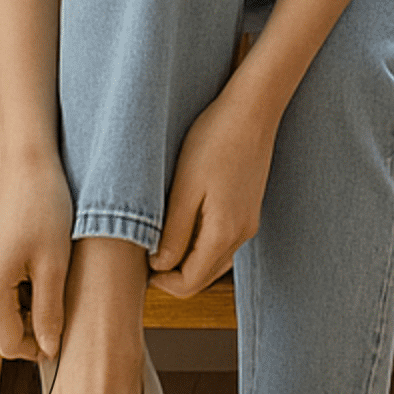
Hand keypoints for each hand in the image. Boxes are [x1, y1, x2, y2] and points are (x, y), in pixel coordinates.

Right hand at [0, 154, 74, 360]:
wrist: (28, 164)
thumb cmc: (44, 206)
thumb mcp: (54, 264)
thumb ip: (50, 311)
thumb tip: (49, 349)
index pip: (10, 344)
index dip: (39, 349)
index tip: (66, 339)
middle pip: (5, 328)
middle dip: (36, 325)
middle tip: (68, 306)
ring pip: (5, 310)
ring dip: (32, 306)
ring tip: (59, 280)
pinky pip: (3, 290)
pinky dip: (24, 289)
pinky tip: (45, 268)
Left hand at [148, 85, 280, 299]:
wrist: (252, 110)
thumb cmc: (214, 140)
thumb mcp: (184, 187)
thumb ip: (173, 232)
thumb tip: (160, 266)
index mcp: (224, 233)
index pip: (190, 283)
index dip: (162, 283)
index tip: (141, 267)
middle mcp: (242, 234)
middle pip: (204, 276)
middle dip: (174, 274)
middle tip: (146, 253)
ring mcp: (249, 222)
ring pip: (214, 260)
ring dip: (188, 259)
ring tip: (162, 237)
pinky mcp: (249, 209)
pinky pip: (224, 241)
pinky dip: (202, 244)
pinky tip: (185, 221)